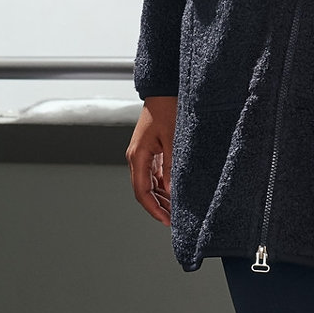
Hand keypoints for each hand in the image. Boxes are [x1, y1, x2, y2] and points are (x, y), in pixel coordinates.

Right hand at [126, 94, 177, 225]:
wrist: (164, 91)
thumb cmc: (167, 110)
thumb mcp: (173, 140)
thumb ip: (173, 166)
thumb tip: (173, 191)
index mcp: (138, 156)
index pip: (142, 192)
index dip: (153, 209)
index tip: (166, 221)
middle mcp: (136, 158)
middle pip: (144, 191)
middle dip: (158, 207)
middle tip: (175, 220)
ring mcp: (142, 155)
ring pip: (149, 184)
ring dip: (161, 198)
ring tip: (176, 210)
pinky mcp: (150, 151)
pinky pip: (155, 174)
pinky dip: (163, 186)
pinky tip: (175, 193)